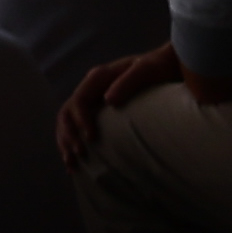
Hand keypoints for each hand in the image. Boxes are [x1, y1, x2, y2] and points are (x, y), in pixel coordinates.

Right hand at [60, 48, 185, 166]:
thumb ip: (127, 82)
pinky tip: (74, 165)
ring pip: (68, 123)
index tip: (92, 138)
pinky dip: (72, 145)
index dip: (80, 120)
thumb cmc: (156, 68)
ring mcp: (93, 101)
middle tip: (80, 154)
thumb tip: (108, 99)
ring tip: (72, 164)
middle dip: (69, 135)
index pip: (79, 100)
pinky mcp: (98, 113)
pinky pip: (77, 130)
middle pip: (68, 113)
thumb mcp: (145, 71)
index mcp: (99, 78)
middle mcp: (92, 90)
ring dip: (66, 143)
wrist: (165, 67)